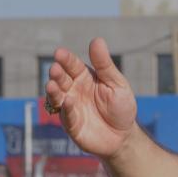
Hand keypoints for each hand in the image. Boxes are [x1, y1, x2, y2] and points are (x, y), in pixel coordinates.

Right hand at [45, 38, 137, 159]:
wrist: (123, 136)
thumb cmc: (121, 107)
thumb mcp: (117, 84)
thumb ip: (105, 65)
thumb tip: (97, 40)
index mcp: (84, 77)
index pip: (72, 65)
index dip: (66, 59)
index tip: (60, 53)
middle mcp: (73, 90)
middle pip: (61, 79)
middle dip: (57, 74)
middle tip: (56, 68)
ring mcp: (70, 107)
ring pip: (57, 96)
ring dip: (54, 90)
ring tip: (54, 85)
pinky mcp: (71, 124)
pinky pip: (66, 115)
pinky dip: (67, 109)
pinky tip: (68, 102)